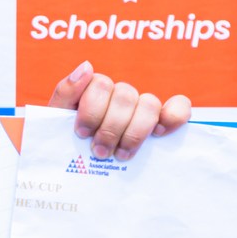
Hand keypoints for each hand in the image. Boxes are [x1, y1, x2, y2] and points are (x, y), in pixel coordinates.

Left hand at [47, 60, 191, 160]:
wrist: (73, 170)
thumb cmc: (66, 143)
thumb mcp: (56, 120)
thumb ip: (66, 92)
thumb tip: (87, 66)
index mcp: (95, 90)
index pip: (101, 84)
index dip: (92, 110)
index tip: (81, 133)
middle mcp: (120, 95)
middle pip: (125, 96)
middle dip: (110, 127)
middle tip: (99, 152)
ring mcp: (142, 108)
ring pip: (149, 103)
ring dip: (135, 131)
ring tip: (121, 154)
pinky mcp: (163, 122)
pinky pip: (180, 107)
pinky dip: (173, 116)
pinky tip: (159, 133)